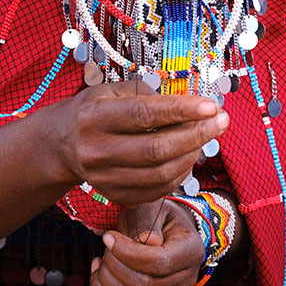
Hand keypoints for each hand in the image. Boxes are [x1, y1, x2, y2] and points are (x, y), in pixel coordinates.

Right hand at [56, 81, 227, 205]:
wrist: (62, 144)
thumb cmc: (97, 110)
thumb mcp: (114, 90)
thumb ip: (149, 94)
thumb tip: (192, 104)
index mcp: (94, 117)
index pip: (144, 115)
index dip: (181, 111)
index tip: (212, 106)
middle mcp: (94, 150)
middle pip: (156, 150)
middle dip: (197, 135)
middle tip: (222, 121)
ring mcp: (103, 178)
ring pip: (160, 174)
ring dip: (193, 154)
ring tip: (208, 136)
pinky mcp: (113, 194)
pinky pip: (156, 190)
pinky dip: (181, 174)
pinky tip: (190, 156)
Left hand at [91, 199, 204, 285]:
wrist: (164, 231)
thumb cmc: (158, 218)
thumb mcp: (153, 209)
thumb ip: (147, 221)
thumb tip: (146, 239)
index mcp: (191, 250)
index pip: (159, 262)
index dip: (128, 252)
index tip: (109, 236)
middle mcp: (186, 276)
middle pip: (143, 283)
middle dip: (115, 264)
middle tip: (108, 243)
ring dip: (107, 275)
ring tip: (107, 254)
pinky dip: (103, 285)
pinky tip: (103, 268)